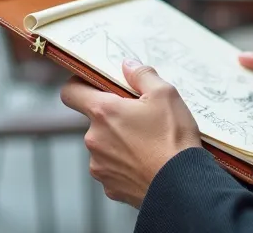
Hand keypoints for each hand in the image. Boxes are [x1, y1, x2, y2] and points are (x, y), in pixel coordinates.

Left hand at [60, 59, 200, 206]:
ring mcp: (99, 165)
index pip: (70, 92)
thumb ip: (142, 75)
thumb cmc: (173, 139)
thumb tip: (127, 65)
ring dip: (118, 142)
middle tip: (139, 118)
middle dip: (112, 118)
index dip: (80, 86)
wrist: (182, 187)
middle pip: (94, 121)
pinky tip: (146, 163)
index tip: (95, 87)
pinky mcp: (109, 186)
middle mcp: (93, 139)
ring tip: (148, 144)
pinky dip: (125, 165)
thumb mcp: (165, 94)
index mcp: (103, 112)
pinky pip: (112, 169)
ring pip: (103, 146)